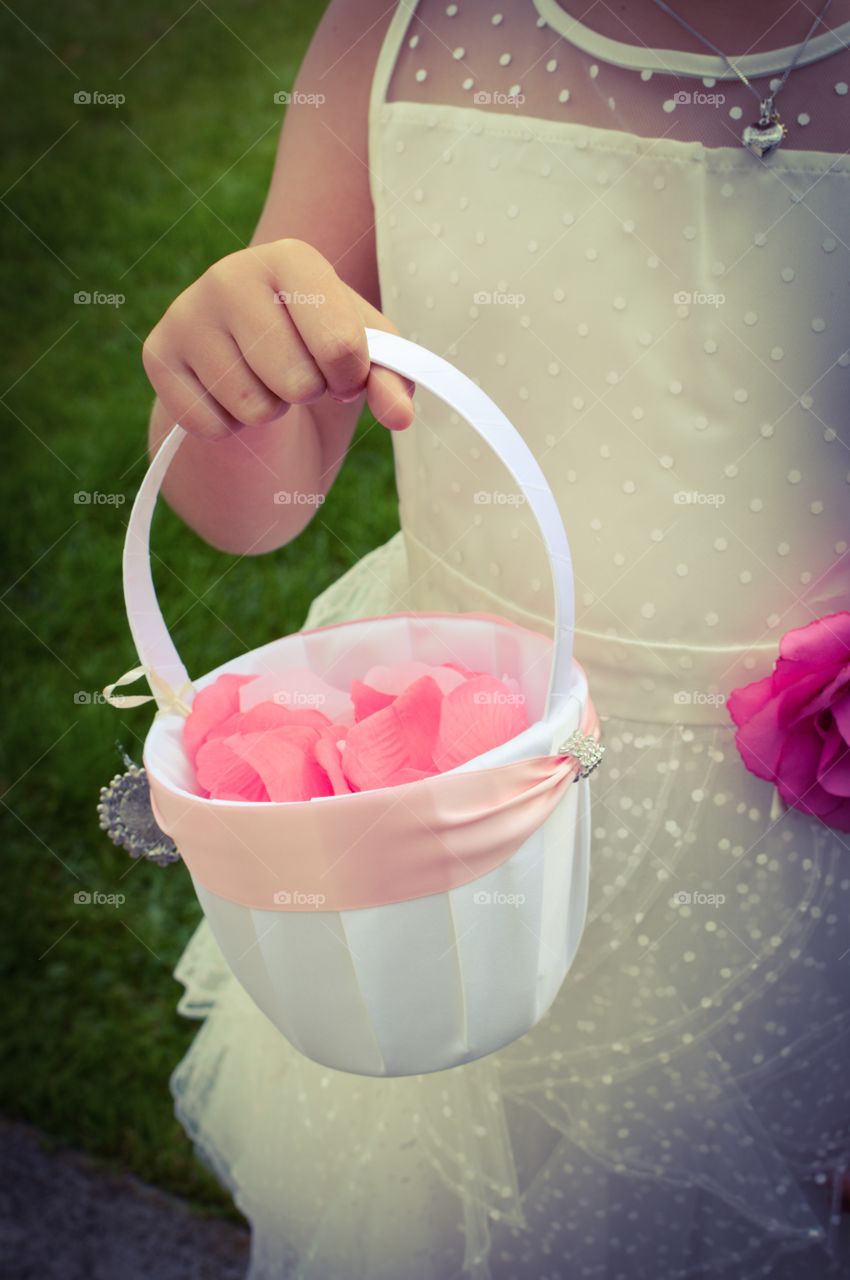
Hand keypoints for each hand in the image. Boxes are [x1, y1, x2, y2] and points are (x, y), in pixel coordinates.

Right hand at [142, 238, 413, 437]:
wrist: (248, 346)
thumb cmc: (317, 343)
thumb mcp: (365, 353)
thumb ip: (392, 379)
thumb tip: (401, 416)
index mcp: (292, 258)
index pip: (341, 347)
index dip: (352, 378)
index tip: (342, 368)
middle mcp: (231, 273)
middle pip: (296, 385)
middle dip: (307, 395)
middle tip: (296, 373)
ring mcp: (187, 312)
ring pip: (252, 409)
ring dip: (269, 411)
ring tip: (262, 378)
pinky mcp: (158, 354)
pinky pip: (210, 425)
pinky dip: (229, 426)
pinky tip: (227, 392)